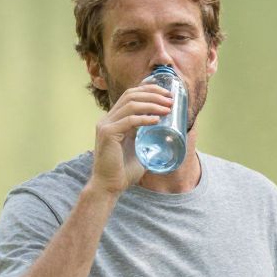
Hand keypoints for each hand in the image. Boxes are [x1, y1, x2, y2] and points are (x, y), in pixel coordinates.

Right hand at [89, 78, 172, 195]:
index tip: (166, 94)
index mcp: (114, 119)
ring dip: (152, 104)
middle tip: (170, 99)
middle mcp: (108, 119)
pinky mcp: (108, 134)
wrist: (109, 185)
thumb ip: (147, 137)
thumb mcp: (139, 148)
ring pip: (130, 104)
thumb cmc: (124, 170)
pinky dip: (144, 118)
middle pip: (131, 95)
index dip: (149, 90)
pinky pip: (129, 120)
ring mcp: (106, 125)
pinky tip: (157, 120)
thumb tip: (169, 132)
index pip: (131, 95)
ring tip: (167, 108)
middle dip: (153, 94)